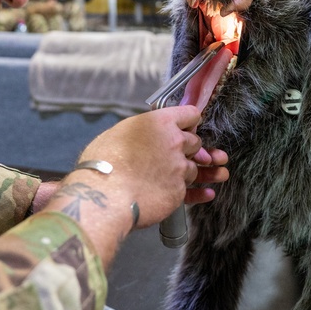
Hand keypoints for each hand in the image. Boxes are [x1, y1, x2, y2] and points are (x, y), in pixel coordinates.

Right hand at [70, 105, 216, 226]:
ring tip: (198, 176)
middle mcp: (174, 142)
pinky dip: (200, 193)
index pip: (190, 114)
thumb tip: (144, 136)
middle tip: (185, 154)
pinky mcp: (178, 192)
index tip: (188, 127)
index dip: (189, 122)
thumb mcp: (118, 133)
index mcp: (159, 122)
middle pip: (195, 142)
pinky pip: (193, 191)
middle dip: (191, 149)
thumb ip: (141, 131)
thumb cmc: (103, 164)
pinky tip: (208, 192)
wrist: (104, 195)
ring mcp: (179, 168)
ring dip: (191, 172)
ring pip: (193, 168)